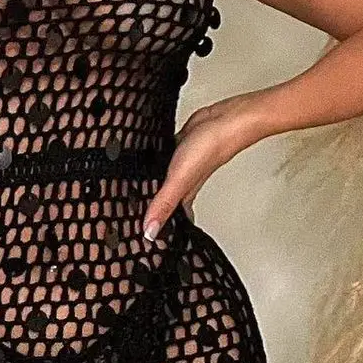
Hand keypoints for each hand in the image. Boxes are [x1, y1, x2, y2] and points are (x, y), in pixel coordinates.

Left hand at [140, 93, 258, 241]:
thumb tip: (150, 232)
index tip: (145, 243)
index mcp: (183, 196)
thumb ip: (163, 205)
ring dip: (153, 189)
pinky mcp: (178, 148)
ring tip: (137, 196)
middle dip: (152, 213)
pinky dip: (154, 166)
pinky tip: (146, 164)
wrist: (224, 120)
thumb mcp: (179, 181)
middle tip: (137, 223)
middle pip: (165, 204)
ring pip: (163, 183)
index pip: (170, 221)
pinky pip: (163, 162)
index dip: (159, 232)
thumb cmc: (210, 148)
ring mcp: (181, 166)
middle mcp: (182, 183)